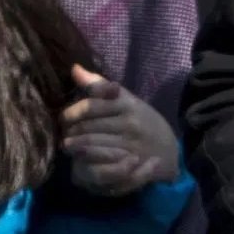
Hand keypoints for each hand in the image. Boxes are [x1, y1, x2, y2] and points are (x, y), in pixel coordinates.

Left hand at [60, 65, 178, 196]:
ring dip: (75, 146)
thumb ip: (99, 86)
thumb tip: (74, 69)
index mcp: (127, 104)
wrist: (170, 150)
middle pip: (88, 126)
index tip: (65, 118)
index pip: (91, 106)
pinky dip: (87, 161)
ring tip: (67, 146)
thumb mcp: (127, 99)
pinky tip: (79, 159)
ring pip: (91, 144)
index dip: (72, 112)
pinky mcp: (129, 165)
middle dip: (71, 131)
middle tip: (64, 134)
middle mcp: (129, 123)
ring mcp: (130, 145)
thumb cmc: (144, 121)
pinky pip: (101, 163)